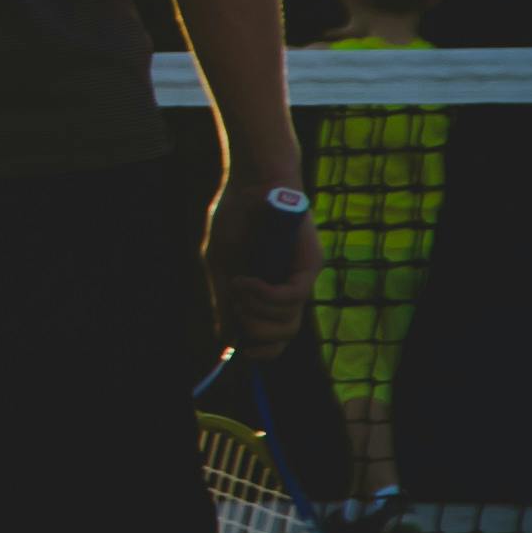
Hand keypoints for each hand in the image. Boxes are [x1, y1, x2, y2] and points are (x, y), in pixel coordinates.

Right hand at [209, 174, 314, 343]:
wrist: (251, 181)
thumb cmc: (236, 217)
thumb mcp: (221, 265)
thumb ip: (225, 300)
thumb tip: (226, 340)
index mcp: (269, 289)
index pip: (276, 334)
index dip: (262, 349)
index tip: (241, 351)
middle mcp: (289, 286)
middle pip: (285, 334)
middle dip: (256, 333)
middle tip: (237, 311)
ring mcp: (301, 276)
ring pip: (289, 320)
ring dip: (256, 312)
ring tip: (238, 288)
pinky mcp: (310, 264)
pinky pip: (291, 296)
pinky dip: (264, 295)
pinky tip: (244, 281)